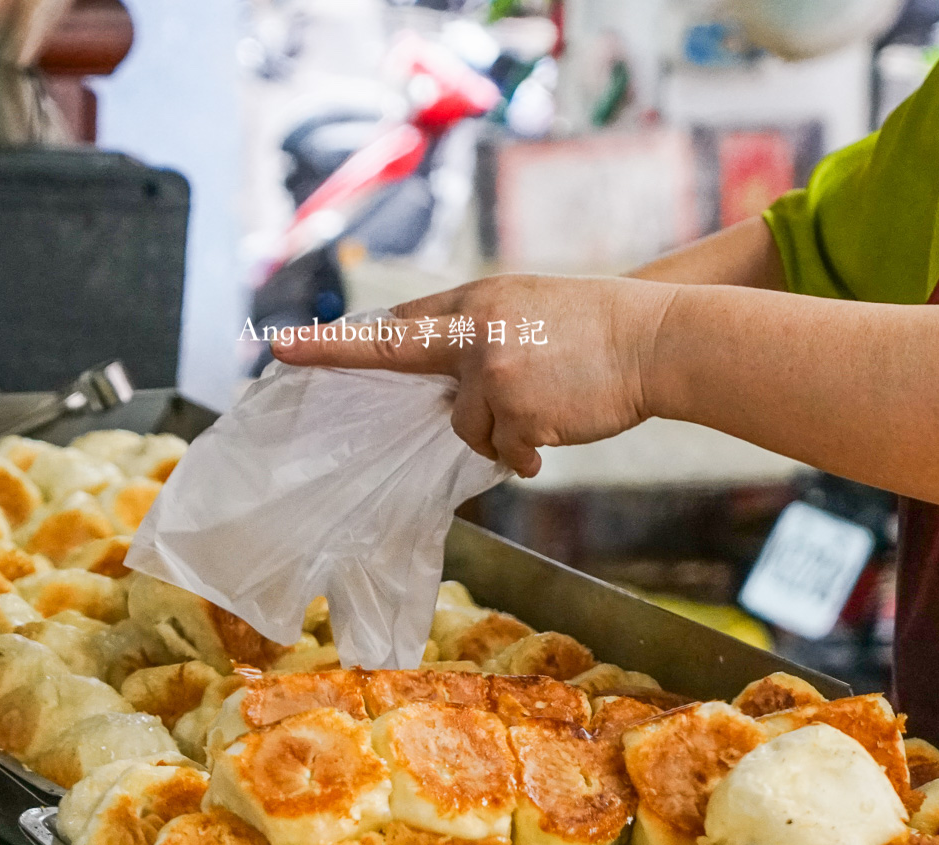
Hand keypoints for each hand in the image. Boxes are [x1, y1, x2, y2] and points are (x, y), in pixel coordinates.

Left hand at [269, 274, 678, 477]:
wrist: (660, 338)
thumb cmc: (602, 330)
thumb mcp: (531, 309)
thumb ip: (481, 337)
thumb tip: (450, 392)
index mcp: (477, 301)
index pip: (399, 323)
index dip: (342, 340)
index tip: (284, 344)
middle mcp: (475, 330)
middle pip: (401, 358)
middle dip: (334, 353)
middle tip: (279, 350)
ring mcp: (493, 371)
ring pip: (468, 426)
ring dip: (501, 430)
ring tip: (549, 404)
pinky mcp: (516, 411)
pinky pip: (505, 450)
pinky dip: (532, 450)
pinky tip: (562, 426)